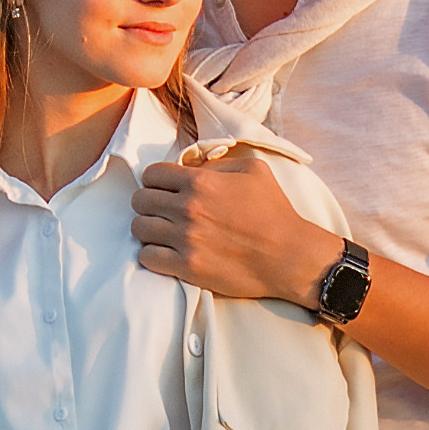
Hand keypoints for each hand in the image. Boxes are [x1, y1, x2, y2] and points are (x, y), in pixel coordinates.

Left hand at [130, 146, 335, 306]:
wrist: (289, 256)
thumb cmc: (274, 211)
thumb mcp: (253, 170)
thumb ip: (217, 163)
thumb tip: (191, 166)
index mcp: (201, 182)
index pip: (151, 174)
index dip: (156, 181)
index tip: (165, 190)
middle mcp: (188, 208)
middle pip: (139, 200)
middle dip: (149, 204)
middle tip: (163, 212)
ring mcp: (185, 239)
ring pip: (139, 228)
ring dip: (148, 229)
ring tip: (163, 233)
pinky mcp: (187, 267)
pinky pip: (147, 257)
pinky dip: (153, 255)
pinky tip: (167, 253)